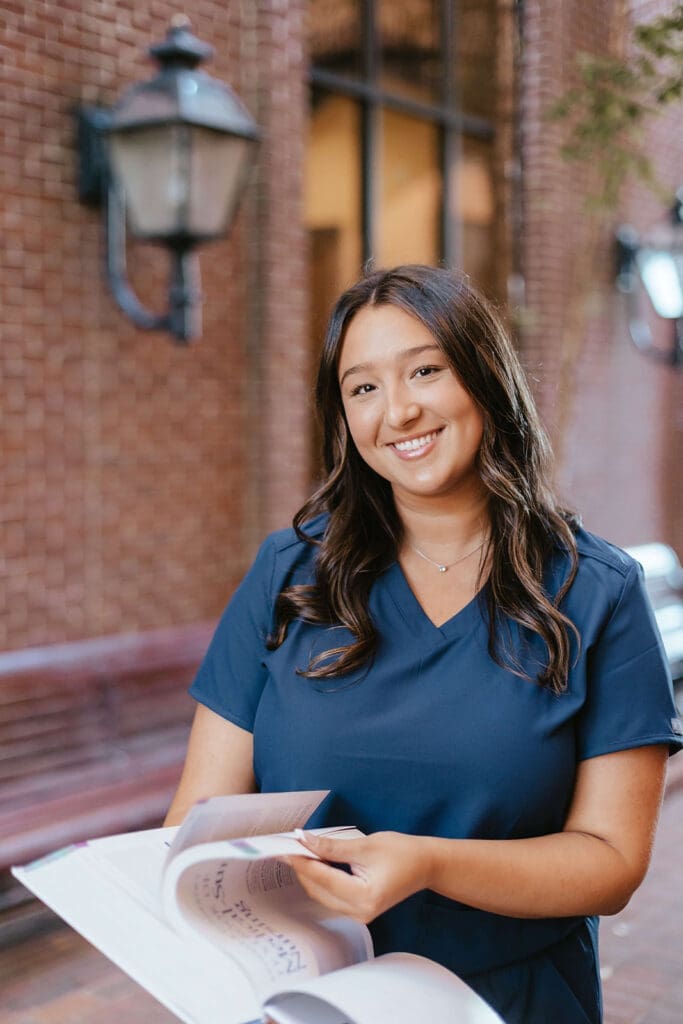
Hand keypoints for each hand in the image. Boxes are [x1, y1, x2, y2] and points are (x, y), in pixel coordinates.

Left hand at [286, 831, 429, 923]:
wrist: (425, 865)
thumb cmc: (401, 852)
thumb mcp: (364, 846)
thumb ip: (331, 846)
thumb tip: (303, 840)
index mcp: (364, 897)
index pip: (323, 879)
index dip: (301, 862)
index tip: (285, 847)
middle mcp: (360, 913)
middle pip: (319, 890)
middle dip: (302, 868)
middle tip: (288, 847)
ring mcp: (359, 916)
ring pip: (322, 896)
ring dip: (309, 874)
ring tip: (297, 852)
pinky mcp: (359, 911)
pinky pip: (331, 897)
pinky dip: (320, 880)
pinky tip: (313, 864)